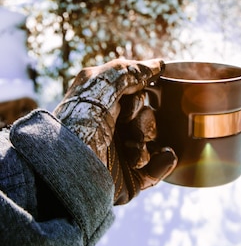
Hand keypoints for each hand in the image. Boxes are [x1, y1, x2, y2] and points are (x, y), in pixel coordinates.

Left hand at [54, 58, 176, 204]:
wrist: (70, 165)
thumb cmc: (81, 119)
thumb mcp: (102, 82)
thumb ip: (129, 71)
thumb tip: (159, 65)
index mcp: (102, 109)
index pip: (135, 96)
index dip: (139, 94)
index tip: (133, 96)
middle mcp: (111, 131)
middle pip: (147, 118)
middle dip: (143, 120)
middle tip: (127, 122)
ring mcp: (120, 156)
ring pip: (153, 140)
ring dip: (147, 140)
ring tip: (132, 148)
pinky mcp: (129, 180)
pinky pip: (159, 168)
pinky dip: (164, 161)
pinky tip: (164, 155)